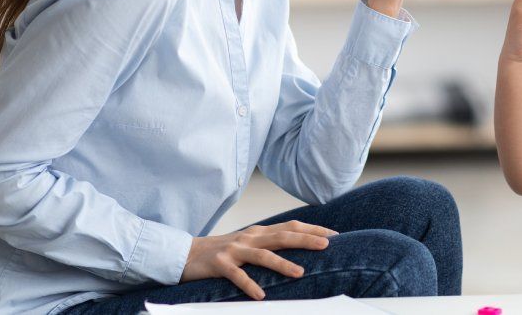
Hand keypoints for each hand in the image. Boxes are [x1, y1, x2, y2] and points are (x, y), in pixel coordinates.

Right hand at [179, 220, 336, 299]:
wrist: (187, 254)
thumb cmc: (224, 251)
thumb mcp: (249, 243)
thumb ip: (270, 243)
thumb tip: (299, 246)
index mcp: (259, 232)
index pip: (290, 226)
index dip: (312, 229)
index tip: (334, 234)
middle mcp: (249, 238)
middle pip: (281, 236)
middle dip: (305, 239)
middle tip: (326, 245)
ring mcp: (234, 250)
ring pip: (262, 255)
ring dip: (282, 264)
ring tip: (300, 273)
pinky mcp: (219, 264)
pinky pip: (237, 275)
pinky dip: (249, 284)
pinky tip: (260, 296)